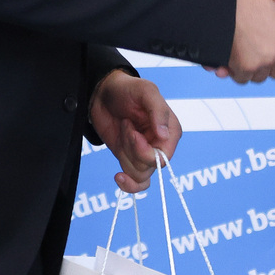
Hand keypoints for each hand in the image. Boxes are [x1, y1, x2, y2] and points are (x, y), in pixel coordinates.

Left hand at [89, 71, 181, 192]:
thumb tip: (164, 135)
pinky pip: (136, 182)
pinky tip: (118, 177)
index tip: (132, 133)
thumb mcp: (146, 91)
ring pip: (140, 174)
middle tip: (125, 126)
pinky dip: (129, 185)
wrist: (103, 93)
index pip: (165, 155)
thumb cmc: (128, 89)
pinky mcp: (129, 159)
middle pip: (151, 166)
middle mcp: (161, 145)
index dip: (146, 150)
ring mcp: (144, 154)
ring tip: (122, 131)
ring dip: (125, 155)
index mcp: (171, 131)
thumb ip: (158, 111)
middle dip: (133, 150)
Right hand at [225, 0, 274, 82]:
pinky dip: (234, 72)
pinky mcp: (245, 68)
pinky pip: (242, 77)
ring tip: (240, 55)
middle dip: (269, 67)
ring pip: (259, 76)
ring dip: (251, 70)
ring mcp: (264, 60)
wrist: (214, 2)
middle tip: (257, 57)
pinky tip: (227, 61)